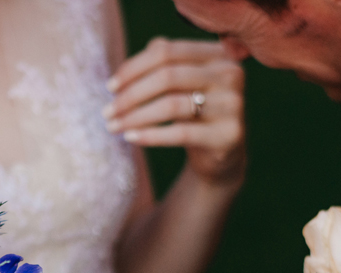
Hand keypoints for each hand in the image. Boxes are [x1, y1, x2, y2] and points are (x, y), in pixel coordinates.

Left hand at [105, 38, 246, 188]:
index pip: (166, 52)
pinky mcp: (228, 135)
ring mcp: (233, 105)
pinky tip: (130, 137)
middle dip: (130, 95)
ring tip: (113, 126)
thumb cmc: (194, 112)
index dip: (133, 68)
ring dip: (135, 117)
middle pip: (167, 76)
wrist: (222, 153)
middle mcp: (231, 74)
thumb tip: (125, 72)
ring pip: (172, 105)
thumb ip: (160, 65)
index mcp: (218, 54)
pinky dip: (151, 135)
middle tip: (107, 112)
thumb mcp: (180, 85)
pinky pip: (181, 133)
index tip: (110, 87)